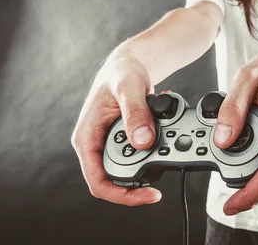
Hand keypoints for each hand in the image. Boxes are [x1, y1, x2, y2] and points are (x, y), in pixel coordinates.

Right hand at [71, 65, 160, 205]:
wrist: (130, 63)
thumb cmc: (121, 71)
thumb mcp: (128, 88)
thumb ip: (135, 113)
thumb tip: (143, 142)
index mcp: (87, 137)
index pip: (97, 180)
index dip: (120, 194)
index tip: (146, 195)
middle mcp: (96, 144)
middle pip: (116, 179)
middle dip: (141, 180)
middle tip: (166, 172)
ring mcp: (112, 143)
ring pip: (131, 167)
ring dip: (152, 162)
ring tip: (170, 145)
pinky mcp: (126, 140)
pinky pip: (141, 154)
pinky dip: (156, 148)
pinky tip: (168, 136)